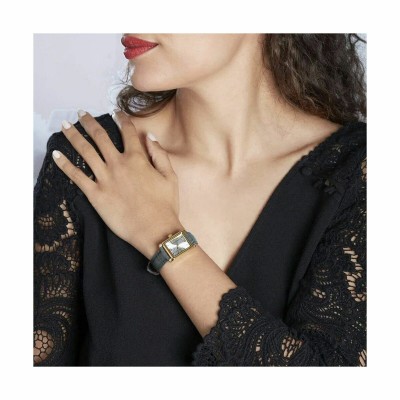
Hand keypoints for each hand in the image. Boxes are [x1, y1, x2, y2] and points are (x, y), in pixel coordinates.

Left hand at [52, 110, 183, 258]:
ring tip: (64, 125)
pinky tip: (56, 155)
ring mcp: (105, 178)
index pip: (127, 132)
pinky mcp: (95, 194)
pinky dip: (64, 165)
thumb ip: (159, 153)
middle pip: (100, 136)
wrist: (154, 230)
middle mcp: (118, 164)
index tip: (115, 113)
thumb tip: (149, 135)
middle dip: (89, 122)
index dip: (121, 119)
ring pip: (85, 151)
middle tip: (80, 113)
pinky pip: (76, 176)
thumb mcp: (170, 176)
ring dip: (73, 136)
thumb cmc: (165, 205)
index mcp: (137, 158)